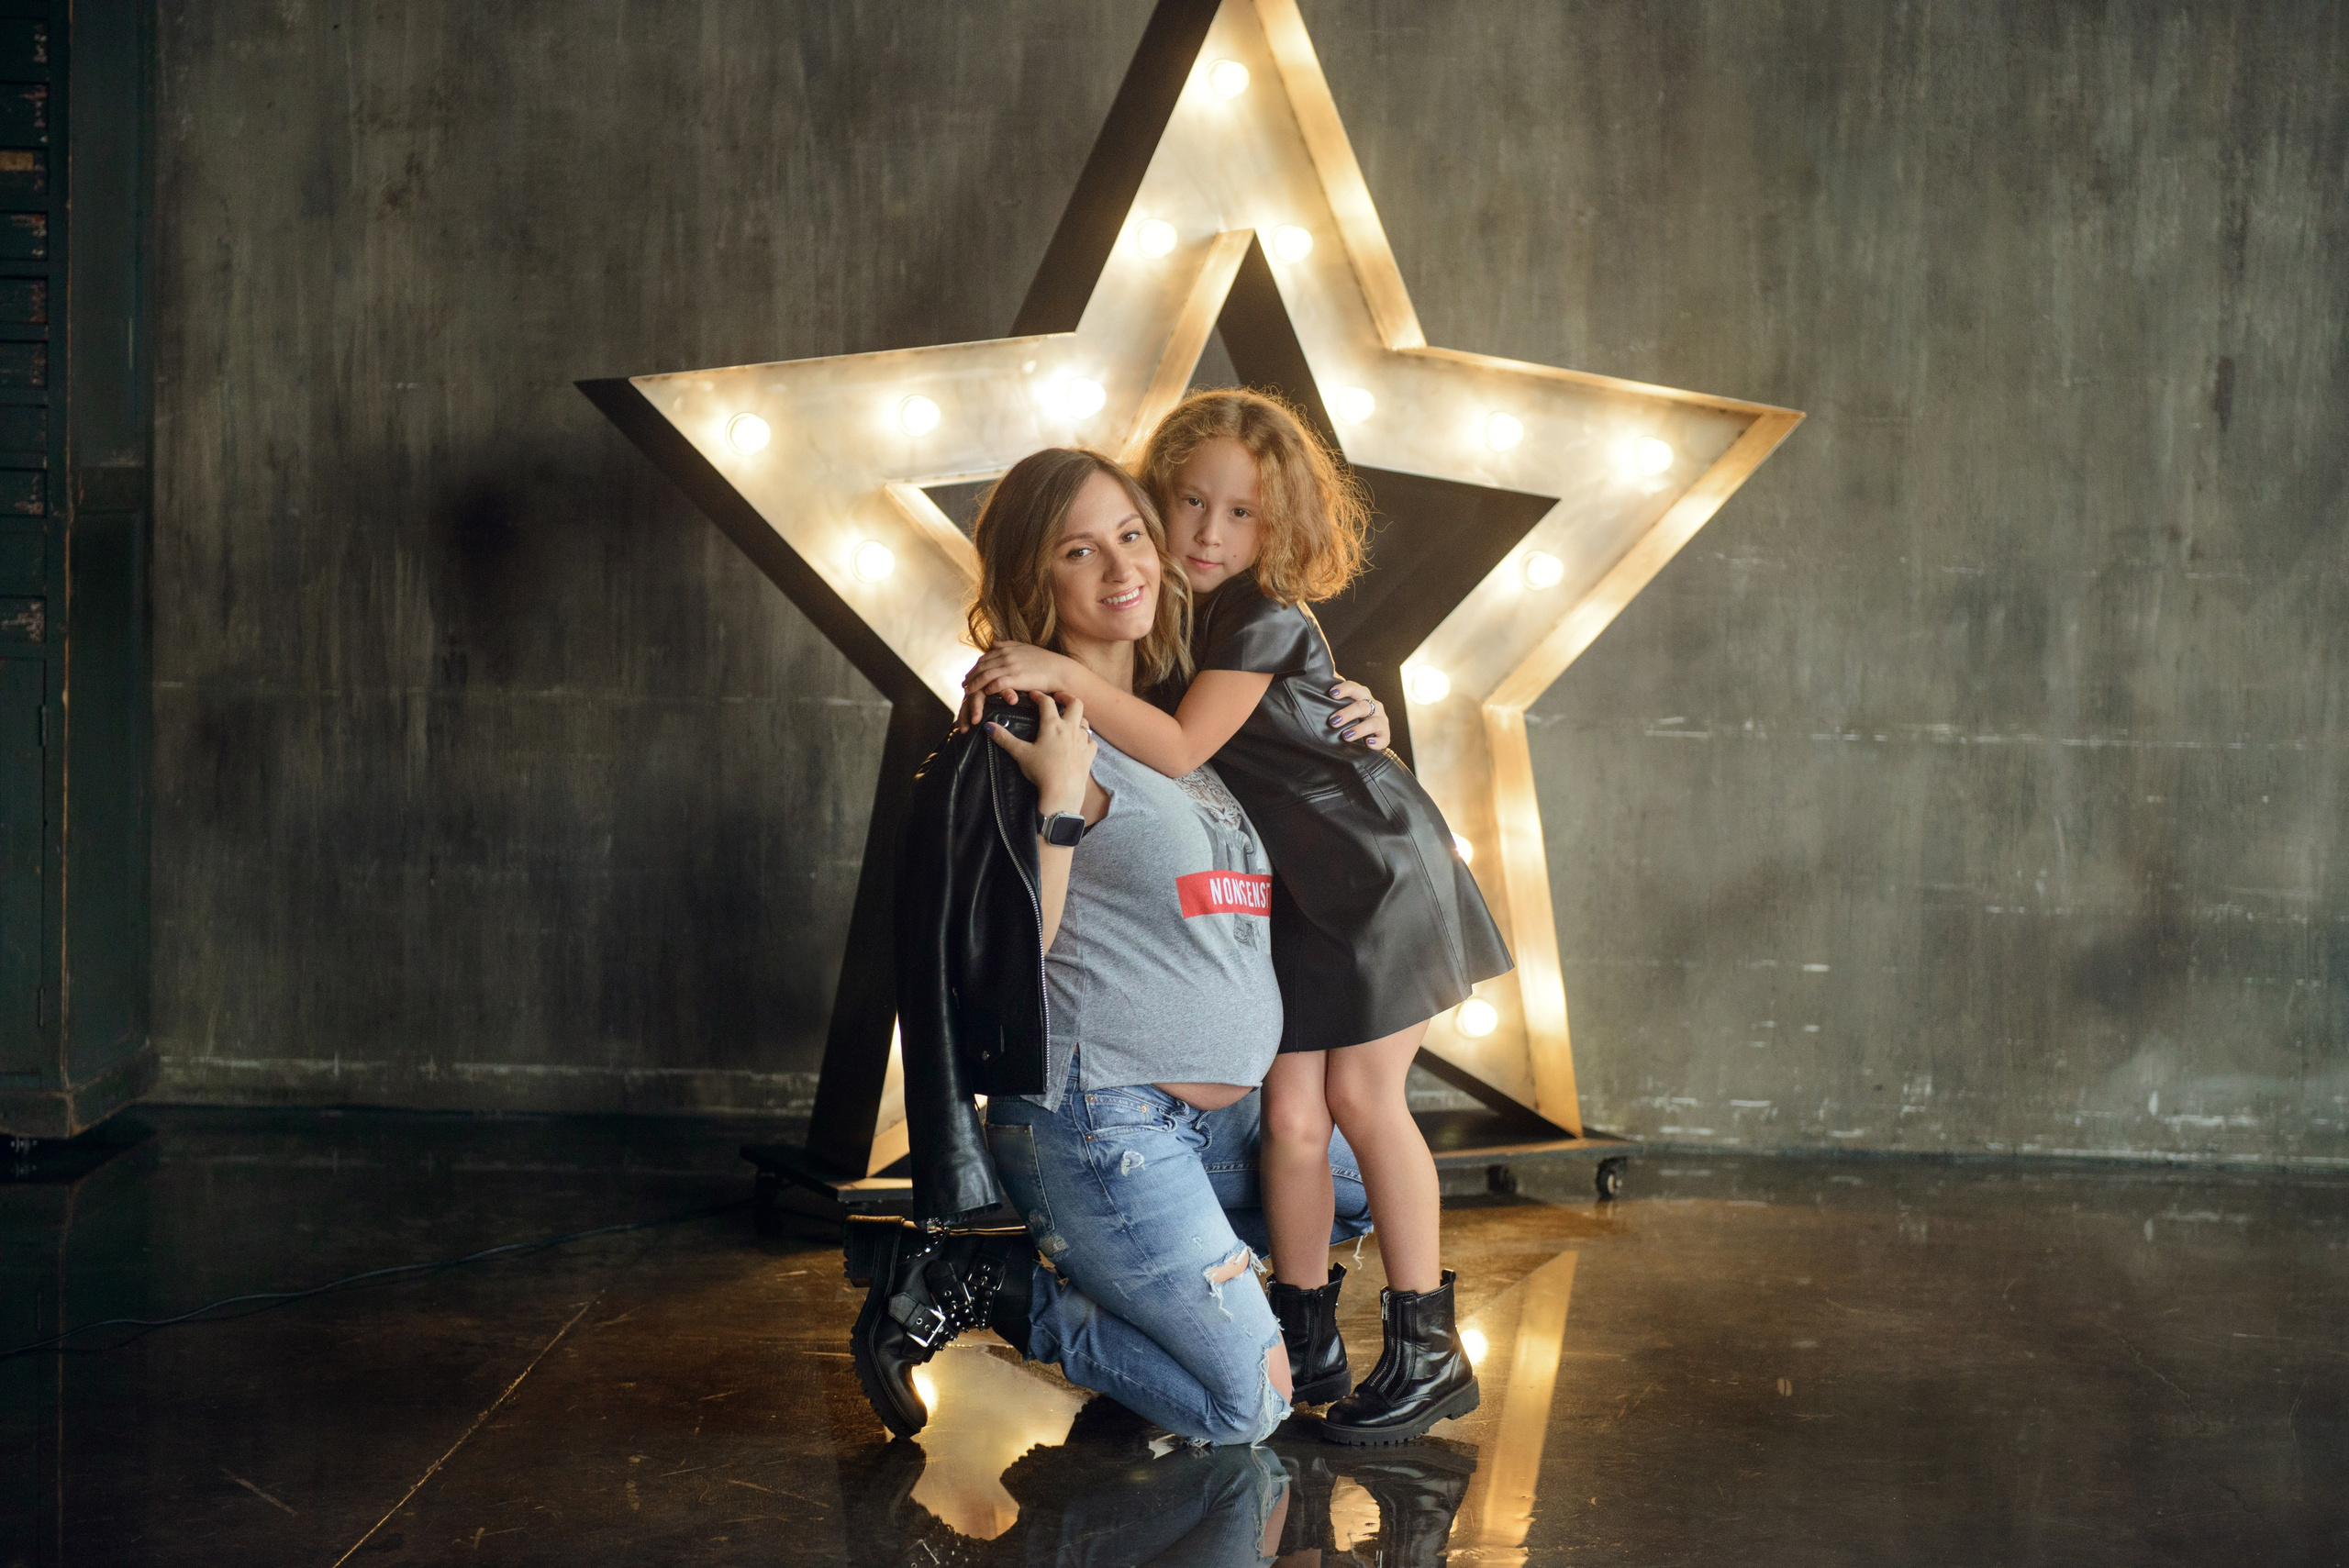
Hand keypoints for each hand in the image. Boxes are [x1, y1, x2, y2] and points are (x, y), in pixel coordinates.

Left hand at [963, 642, 1078, 726]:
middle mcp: (1007, 656)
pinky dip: (988, 688)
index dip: (975, 667)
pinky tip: (984, 694)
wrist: (1061, 671)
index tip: (968, 675)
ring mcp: (1011, 667)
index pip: (985, 658)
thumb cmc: (1046, 662)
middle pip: (982, 666)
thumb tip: (994, 643)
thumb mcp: (1026, 648)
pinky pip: (997, 683)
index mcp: (1008, 650)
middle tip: (964, 685)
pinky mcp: (1017, 678)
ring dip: (975, 684)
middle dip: (971, 676)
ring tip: (968, 692)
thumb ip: (1009, 645)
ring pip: (986, 675)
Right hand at [986, 691, 1094, 815]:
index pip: (1047, 702)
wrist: (1062, 792)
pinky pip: (1091, 741)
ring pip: (1084, 721)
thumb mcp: (1020, 754)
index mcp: (1052, 725)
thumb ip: (1004, 739)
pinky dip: (1086, 738)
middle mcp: (1070, 728)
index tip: (1034, 695)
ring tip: (1069, 720)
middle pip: (1075, 703)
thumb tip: (988, 726)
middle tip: (1059, 698)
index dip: (1039, 696)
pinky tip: (1080, 742)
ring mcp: (1082, 741)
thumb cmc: (1041, 771)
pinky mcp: (1089, 754)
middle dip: (1066, 697)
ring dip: (1077, 717)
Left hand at [1328, 679, 1388, 750]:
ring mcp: (1381, 720)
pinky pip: (1384, 739)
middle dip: (1347, 713)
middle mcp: (1374, 705)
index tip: (1332, 693)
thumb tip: (1314, 681)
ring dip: (1359, 729)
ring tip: (1345, 736)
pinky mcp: (1385, 735)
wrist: (1370, 731)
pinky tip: (1368, 743)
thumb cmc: (1351, 714)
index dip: (1344, 689)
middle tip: (1333, 721)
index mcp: (1362, 695)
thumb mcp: (1343, 703)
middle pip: (1362, 706)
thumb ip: (1333, 695)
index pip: (1353, 688)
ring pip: (1373, 723)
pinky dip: (1377, 742)